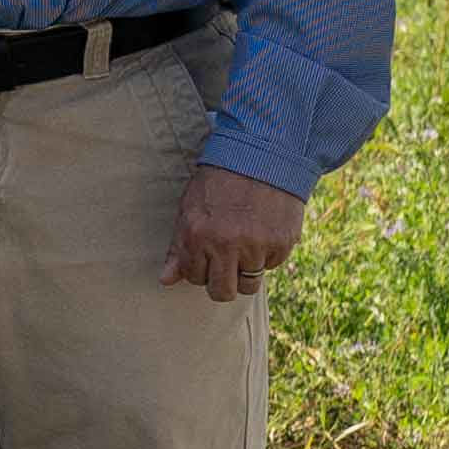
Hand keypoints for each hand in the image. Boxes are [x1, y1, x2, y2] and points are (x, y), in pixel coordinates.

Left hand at [164, 166, 306, 303]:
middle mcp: (226, 244)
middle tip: (226, 267)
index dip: (200, 270)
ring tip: (245, 244)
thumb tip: (166, 280)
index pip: (194, 277)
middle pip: (222, 292)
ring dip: (246, 269)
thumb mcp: (190, 207)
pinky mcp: (281, 244)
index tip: (206, 257)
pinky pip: (272, 265)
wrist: (262, 155)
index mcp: (197, 235)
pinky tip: (263, 230)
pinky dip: (267, 255)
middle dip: (222, 285)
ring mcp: (256, 246)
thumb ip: (178, 247)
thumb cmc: (220, 181)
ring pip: (249, 283)